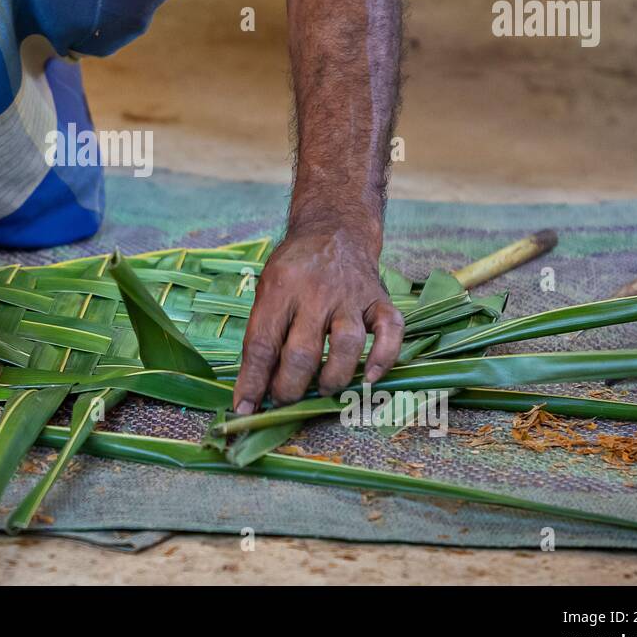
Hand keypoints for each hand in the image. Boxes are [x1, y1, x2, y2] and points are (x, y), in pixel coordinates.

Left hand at [232, 226, 402, 411]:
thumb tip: (253, 388)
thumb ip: (262, 333)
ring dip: (333, 377)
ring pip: (347, 344)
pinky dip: (384, 358)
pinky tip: (369, 377)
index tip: (245, 407)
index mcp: (280, 288)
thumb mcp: (267, 289)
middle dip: (289, 387)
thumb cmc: (294, 269)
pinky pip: (391, 331)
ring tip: (321, 389)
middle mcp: (316, 292)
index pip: (262, 343)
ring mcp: (351, 296)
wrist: (334, 230)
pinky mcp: (380, 299)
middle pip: (303, 352)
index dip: (252, 381)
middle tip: (283, 399)